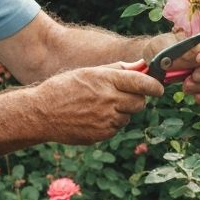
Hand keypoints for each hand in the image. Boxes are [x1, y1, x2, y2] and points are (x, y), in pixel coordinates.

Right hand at [34, 64, 162, 144]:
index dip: (154, 86)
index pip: (143, 83)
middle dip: (136, 99)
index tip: (158, 88)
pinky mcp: (101, 134)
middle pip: (139, 102)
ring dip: (121, 112)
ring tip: (99, 107)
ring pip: (128, 116)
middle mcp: (109, 99)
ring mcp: (106, 119)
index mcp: (106, 80)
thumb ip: (117, 69)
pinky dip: (110, 123)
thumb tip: (141, 66)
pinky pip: (116, 128)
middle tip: (121, 96)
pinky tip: (92, 117)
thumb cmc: (64, 88)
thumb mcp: (88, 71)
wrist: (41, 113)